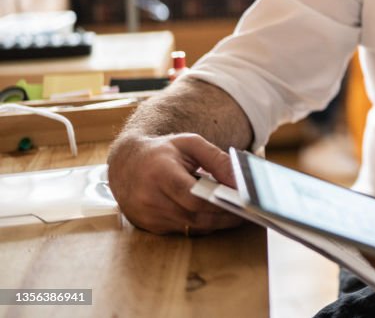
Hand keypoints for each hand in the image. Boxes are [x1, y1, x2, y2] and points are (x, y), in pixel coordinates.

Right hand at [107, 132, 242, 234]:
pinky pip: (182, 230)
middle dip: (224, 216)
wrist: (127, 163)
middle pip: (194, 216)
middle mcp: (149, 198)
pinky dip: (201, 224)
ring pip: (190, 226)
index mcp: (159, 173)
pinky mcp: (149, 226)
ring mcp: (147, 216)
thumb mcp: (191, 144)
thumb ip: (217, 159)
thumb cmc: (163, 151)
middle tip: (248, 212)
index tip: (243, 202)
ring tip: (237, 214)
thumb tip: (239, 181)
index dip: (219, 202)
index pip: (193, 196)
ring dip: (216, 222)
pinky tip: (216, 216)